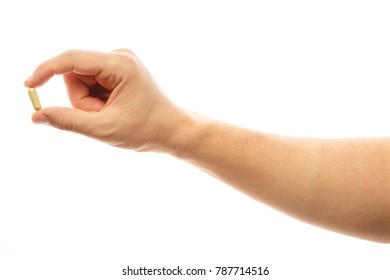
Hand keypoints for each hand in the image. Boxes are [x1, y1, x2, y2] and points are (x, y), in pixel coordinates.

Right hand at [24, 49, 188, 151]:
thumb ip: (69, 121)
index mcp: (119, 64)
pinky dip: (95, 101)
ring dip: (88, 102)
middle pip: (74, 73)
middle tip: (101, 116)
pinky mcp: (117, 71)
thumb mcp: (105, 128)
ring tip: (110, 114)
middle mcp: (119, 57)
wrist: (171, 131)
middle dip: (81, 100)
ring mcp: (118, 63)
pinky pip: (91, 84)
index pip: (71, 60)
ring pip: (81, 81)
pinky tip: (112, 109)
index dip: (45, 71)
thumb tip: (37, 115)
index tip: (28, 87)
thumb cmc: (146, 130)